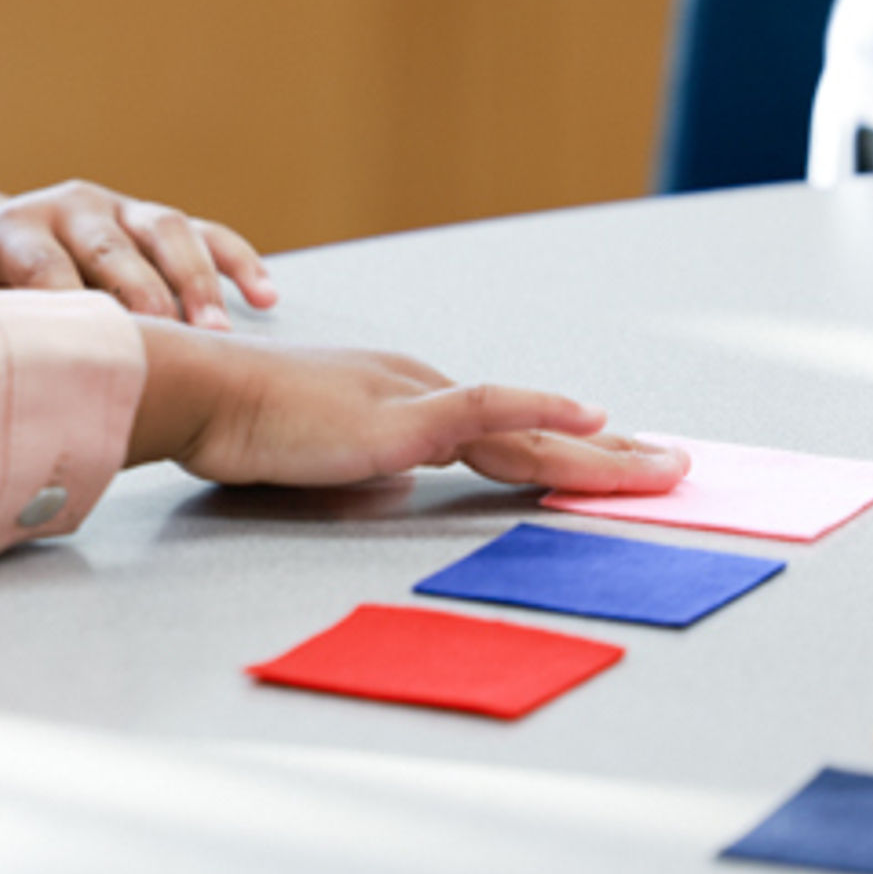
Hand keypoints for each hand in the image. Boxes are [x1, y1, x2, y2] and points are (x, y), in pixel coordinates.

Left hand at [0, 181, 277, 328]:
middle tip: (179, 344)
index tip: (104, 351)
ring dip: (198, 280)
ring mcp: (115, 207)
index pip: (46, 265)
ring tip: (223, 332)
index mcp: (12, 231)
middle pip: (113, 247)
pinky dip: (235, 259)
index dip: (75, 306)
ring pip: (165, 230)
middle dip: (146, 295)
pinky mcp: (149, 217)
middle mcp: (67, 207)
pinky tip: (266, 295)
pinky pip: (203, 231)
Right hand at [125, 322, 689, 491]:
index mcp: (407, 399)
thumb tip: (395, 483)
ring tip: (662, 469)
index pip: (504, 431)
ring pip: (528, 432)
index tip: (614, 463)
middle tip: (671, 468)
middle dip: (609, 456)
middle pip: (533, 433)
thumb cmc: (245, 426)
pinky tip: (588, 417)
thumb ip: (368, 462)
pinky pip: (486, 412)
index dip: (565, 452)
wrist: (201, 396)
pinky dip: (542, 413)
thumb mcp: (323, 453)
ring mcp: (415, 401)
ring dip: (603, 454)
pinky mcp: (400, 419)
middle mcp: (423, 390)